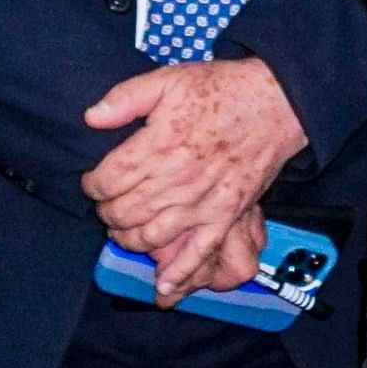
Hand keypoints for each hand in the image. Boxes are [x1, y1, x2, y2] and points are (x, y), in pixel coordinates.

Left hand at [81, 58, 306, 301]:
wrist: (275, 103)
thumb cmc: (222, 90)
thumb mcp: (168, 79)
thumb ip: (125, 98)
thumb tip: (90, 118)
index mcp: (159, 144)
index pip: (108, 179)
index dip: (92, 186)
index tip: (91, 183)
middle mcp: (177, 177)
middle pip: (124, 211)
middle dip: (107, 213)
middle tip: (106, 206)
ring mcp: (202, 201)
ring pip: (150, 236)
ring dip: (129, 239)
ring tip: (124, 231)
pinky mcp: (225, 215)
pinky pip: (199, 251)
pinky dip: (179, 273)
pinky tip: (163, 288)